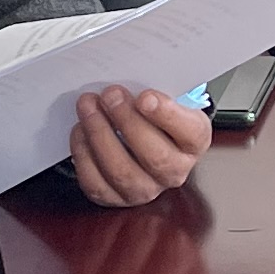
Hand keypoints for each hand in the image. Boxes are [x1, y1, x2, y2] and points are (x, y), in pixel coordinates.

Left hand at [66, 84, 211, 206]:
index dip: (167, 115)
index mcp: (194, 141)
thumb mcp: (167, 95)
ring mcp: (145, 189)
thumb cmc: (155, 113)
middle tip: (110, 95)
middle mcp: (174, 171)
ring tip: (88, 107)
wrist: (145, 135)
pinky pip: (96, 183)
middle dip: (126, 122)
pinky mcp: (116, 198)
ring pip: (122, 171)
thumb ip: (157, 90)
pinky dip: (84, 155)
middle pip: (154, 156)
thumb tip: (133, 75)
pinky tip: (81, 131)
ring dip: (100, 135)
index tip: (145, 97)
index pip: (190, 133)